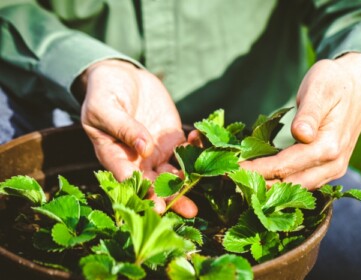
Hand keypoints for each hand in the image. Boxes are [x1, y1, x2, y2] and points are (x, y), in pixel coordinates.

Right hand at [77, 59, 197, 216]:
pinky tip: (204, 145)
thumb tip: (143, 148)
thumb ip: (122, 127)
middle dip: (172, 196)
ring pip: (174, 171)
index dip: (143, 193)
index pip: (128, 179)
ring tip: (204, 186)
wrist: (120, 76)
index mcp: (114, 156)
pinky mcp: (172, 139)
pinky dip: (197, 150)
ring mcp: (157, 151)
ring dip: (189, 180)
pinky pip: (187, 150)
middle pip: (155, 183)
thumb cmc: (104, 93)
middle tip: (188, 210)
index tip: (157, 205)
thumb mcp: (105, 108)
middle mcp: (137, 160)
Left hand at [240, 52, 360, 188]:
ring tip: (241, 183)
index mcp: (329, 146)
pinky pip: (303, 182)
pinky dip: (283, 184)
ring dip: (270, 189)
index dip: (258, 169)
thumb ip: (310, 112)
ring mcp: (333, 170)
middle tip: (230, 180)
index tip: (232, 169)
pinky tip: (263, 180)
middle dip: (259, 184)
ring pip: (297, 188)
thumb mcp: (320, 88)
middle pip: (290, 183)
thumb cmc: (334, 82)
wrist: (359, 87)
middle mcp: (333, 164)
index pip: (286, 165)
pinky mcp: (328, 169)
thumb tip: (301, 134)